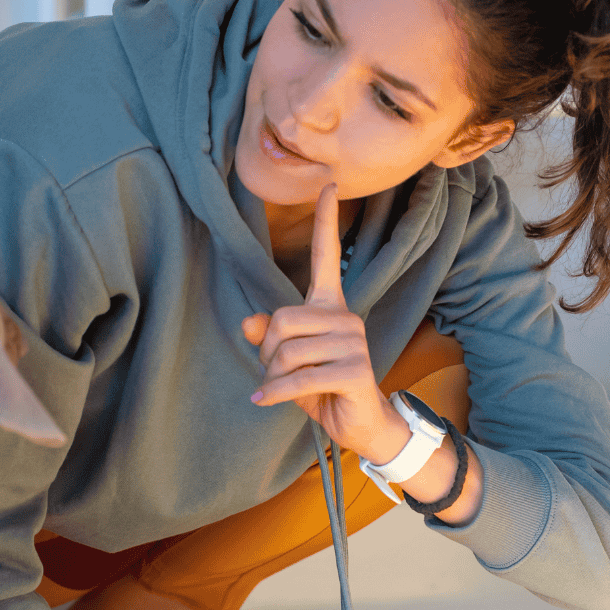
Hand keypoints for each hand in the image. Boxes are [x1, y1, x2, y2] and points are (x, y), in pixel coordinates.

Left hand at [243, 184, 407, 464]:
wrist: (360, 425)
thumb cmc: (321, 389)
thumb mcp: (286, 363)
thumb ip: (267, 339)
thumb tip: (248, 323)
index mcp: (329, 307)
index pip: (328, 257)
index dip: (327, 222)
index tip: (328, 185)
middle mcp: (344, 317)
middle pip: (281, 320)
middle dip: (267, 353)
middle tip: (273, 373)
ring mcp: (352, 342)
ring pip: (287, 352)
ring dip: (272, 377)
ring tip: (282, 389)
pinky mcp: (354, 370)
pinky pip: (299, 378)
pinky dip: (275, 394)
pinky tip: (265, 402)